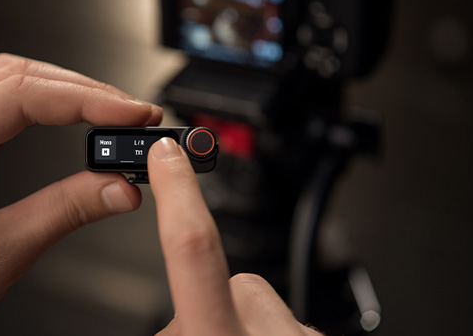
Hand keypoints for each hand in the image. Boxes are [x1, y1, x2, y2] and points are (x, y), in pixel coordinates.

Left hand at [0, 53, 161, 335]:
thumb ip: (64, 212)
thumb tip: (120, 186)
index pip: (16, 96)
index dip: (82, 99)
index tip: (129, 112)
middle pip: (15, 78)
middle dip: (81, 91)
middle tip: (132, 114)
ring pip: (12, 86)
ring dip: (66, 96)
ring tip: (113, 116)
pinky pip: (5, 111)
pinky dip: (48, 112)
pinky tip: (76, 122)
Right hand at [147, 138, 321, 335]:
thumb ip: (171, 331)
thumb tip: (168, 322)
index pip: (195, 248)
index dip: (178, 192)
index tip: (168, 154)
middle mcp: (270, 333)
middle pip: (225, 281)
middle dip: (204, 304)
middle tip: (202, 335)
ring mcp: (304, 334)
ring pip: (252, 302)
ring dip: (235, 322)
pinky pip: (278, 320)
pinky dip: (263, 332)